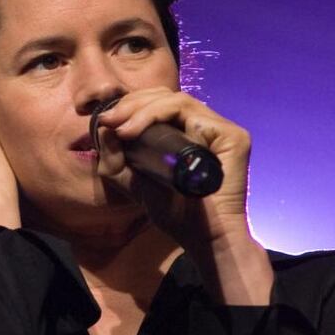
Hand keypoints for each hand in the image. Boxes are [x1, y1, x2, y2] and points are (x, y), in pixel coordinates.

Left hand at [97, 88, 272, 304]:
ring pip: (176, 100)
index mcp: (187, 133)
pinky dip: (158, 115)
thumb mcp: (135, 184)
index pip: (158, 104)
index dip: (131, 106)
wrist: (202, 237)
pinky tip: (136, 131)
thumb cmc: (176, 214)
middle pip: (166, 96)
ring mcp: (219, 129)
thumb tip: (103, 130)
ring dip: (141, 110)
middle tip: (109, 121)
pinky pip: (190, 111)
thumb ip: (116, 161)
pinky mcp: (231, 135)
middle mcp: (205, 126)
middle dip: (132, 104)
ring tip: (120, 127)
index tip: (105, 122)